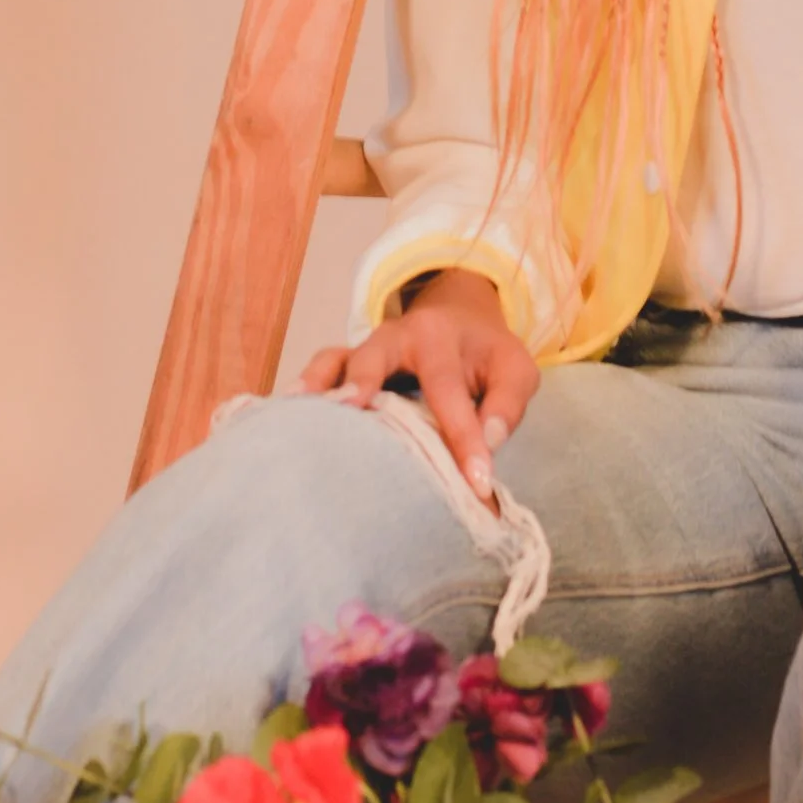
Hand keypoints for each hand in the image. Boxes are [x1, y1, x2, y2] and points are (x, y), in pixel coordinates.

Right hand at [299, 269, 538, 502]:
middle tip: (351, 406)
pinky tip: (286, 413)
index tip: (475, 483)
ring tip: (300, 410)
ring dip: (321, 384)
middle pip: (375, 357)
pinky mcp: (348, 362)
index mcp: (442, 339)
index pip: (449, 391)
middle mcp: (397, 336)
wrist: (461, 319)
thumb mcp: (515, 370)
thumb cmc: (486, 356)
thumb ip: (507, 404)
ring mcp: (367, 348)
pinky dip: (305, 387)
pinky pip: (322, 368)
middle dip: (364, 382)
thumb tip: (489, 441)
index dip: (462, 438)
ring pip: (339, 358)